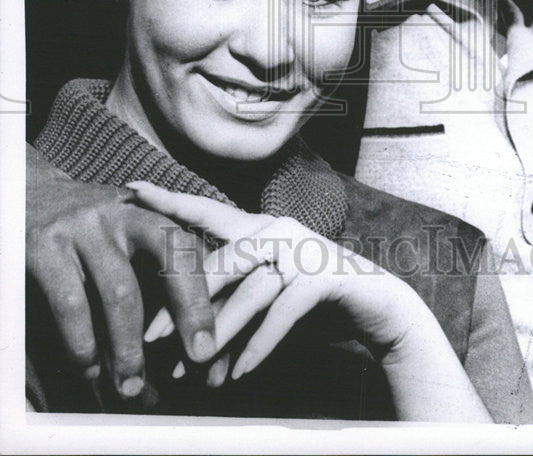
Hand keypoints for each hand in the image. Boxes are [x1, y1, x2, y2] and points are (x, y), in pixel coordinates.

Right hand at [26, 145, 216, 397]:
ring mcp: (82, 227)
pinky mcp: (44, 247)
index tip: (215, 333)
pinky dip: (83, 342)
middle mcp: (120, 213)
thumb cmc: (84, 229)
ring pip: (121, 290)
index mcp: (145, 210)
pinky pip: (72, 304)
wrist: (22, 193)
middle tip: (199, 356)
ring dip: (130, 345)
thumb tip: (181, 340)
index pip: (188, 245)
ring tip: (132, 384)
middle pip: (170, 256)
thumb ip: (149, 270)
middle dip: (190, 310)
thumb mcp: (121, 230)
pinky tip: (89, 365)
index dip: (206, 288)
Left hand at [127, 182, 492, 421]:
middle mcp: (277, 230)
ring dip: (220, 335)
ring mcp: (303, 251)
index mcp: (258, 227)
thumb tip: (173, 332)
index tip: (130, 186)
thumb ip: (227, 298)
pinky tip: (239, 372)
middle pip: (220, 261)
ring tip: (195, 371)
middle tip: (150, 340)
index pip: (206, 211)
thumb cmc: (309, 301)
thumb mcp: (263, 293)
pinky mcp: (323, 277)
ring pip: (249, 291)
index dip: (168, 200)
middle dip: (182, 303)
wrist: (375, 306)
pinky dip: (259, 346)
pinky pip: (282, 313)